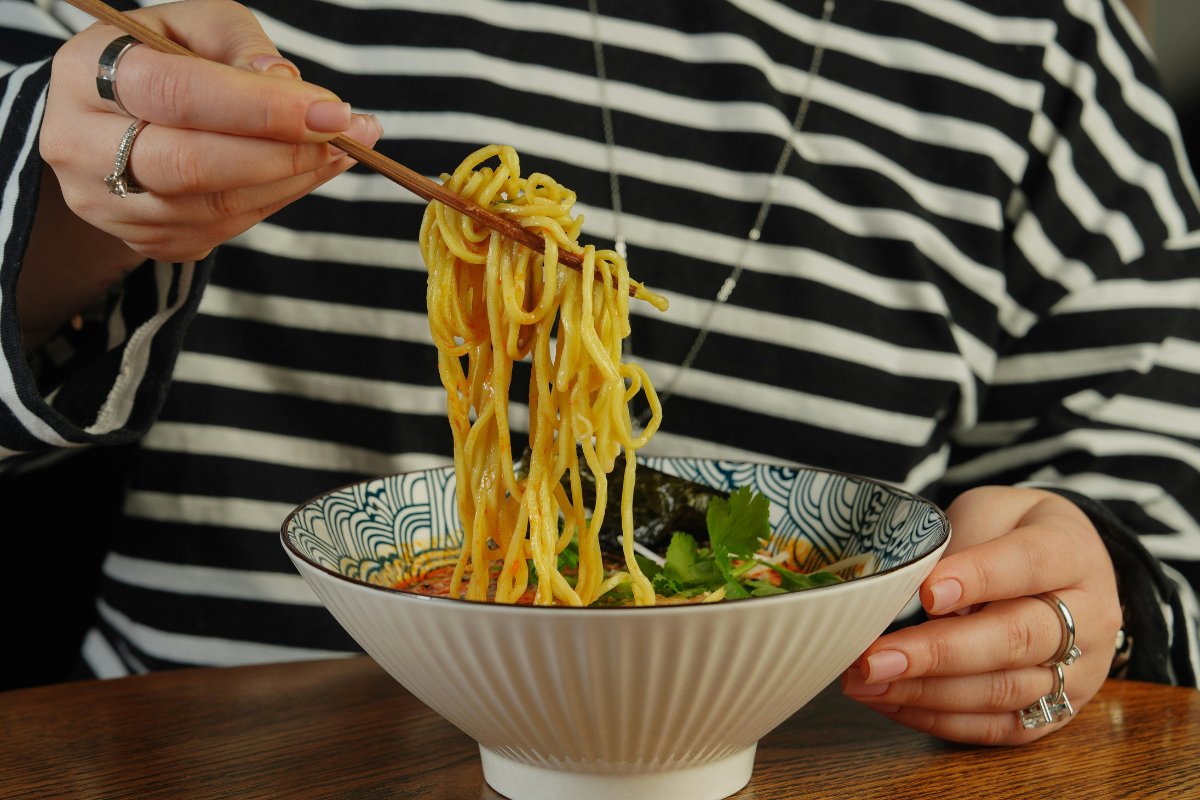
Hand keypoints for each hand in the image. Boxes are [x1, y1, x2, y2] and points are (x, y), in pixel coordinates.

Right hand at [23, 0, 381, 343]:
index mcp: (87, 75)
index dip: (260, 108)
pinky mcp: (146, 240)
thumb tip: (287, 84)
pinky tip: (310, 169)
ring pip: (216, 206)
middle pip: (192, 164)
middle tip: (348, 134)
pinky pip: (225, 227)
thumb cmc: (159, 60)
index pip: (178, 95)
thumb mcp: (192, 25)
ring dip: (294, 178)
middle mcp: (81, 148)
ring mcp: (110, 205)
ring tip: (345, 147)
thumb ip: (238, 43)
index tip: (333, 110)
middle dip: (284, 152)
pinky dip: (279, 198)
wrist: (106, 120)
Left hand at [839, 486, 1121, 744]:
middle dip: (938, 653)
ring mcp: (1078, 673)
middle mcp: (1088, 618)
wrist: (1064, 566)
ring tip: (865, 680)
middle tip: (875, 657)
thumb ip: (962, 542)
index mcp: (1072, 552)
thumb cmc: (1013, 531)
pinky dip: (937, 719)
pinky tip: (889, 700)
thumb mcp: (991, 509)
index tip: (926, 593)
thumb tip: (911, 589)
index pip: (1028, 565)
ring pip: (1003, 692)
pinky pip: (997, 727)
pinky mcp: (1055, 712)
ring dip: (926, 692)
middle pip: (1015, 640)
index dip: (978, 579)